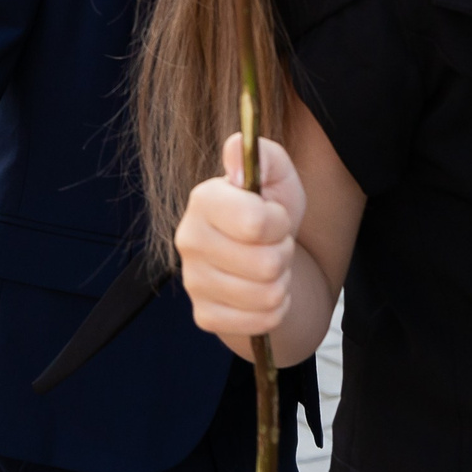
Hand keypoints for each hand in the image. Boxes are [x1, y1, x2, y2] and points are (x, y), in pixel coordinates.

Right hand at [174, 134, 305, 338]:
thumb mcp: (279, 179)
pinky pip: (259, 322)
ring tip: (269, 268)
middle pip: (266, 264)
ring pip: (266, 295)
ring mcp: (193, 281)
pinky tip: (261, 294)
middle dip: (283, 255)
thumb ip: (264, 156)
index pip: (255, 222)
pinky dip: (274, 311)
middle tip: (273, 246)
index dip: (279, 222)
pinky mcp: (204, 316)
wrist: (265, 262)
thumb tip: (236, 149)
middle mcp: (189, 239)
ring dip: (281, 283)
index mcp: (204, 200)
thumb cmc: (271, 215)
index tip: (275, 217)